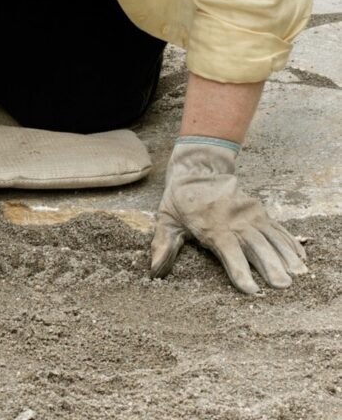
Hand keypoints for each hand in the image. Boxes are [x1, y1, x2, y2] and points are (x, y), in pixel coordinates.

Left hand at [150, 138, 307, 293]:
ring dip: (286, 256)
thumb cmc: (181, 199)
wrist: (198, 167)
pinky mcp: (260, 211)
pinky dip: (290, 243)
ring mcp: (250, 214)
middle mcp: (235, 221)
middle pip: (256, 246)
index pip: (229, 251)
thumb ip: (163, 244)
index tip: (251, 290)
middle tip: (283, 286)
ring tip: (298, 275)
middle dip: (270, 266)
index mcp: (212, 226)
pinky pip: (278, 229)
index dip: (239, 271)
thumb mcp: (166, 218)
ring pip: (272, 237)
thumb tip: (154, 270)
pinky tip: (301, 259)